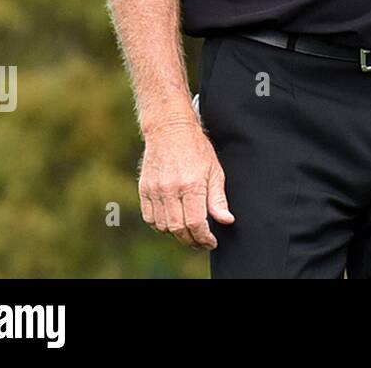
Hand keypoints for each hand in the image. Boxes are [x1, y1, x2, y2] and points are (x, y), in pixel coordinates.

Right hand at [138, 119, 233, 248]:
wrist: (170, 129)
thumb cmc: (196, 149)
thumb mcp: (215, 170)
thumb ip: (218, 198)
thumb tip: (226, 220)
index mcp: (191, 185)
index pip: (195, 223)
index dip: (204, 238)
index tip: (211, 242)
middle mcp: (171, 189)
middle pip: (178, 228)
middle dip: (191, 240)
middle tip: (201, 242)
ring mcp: (155, 189)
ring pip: (162, 226)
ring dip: (176, 234)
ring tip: (188, 233)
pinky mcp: (144, 188)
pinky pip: (149, 217)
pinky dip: (160, 226)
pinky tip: (171, 223)